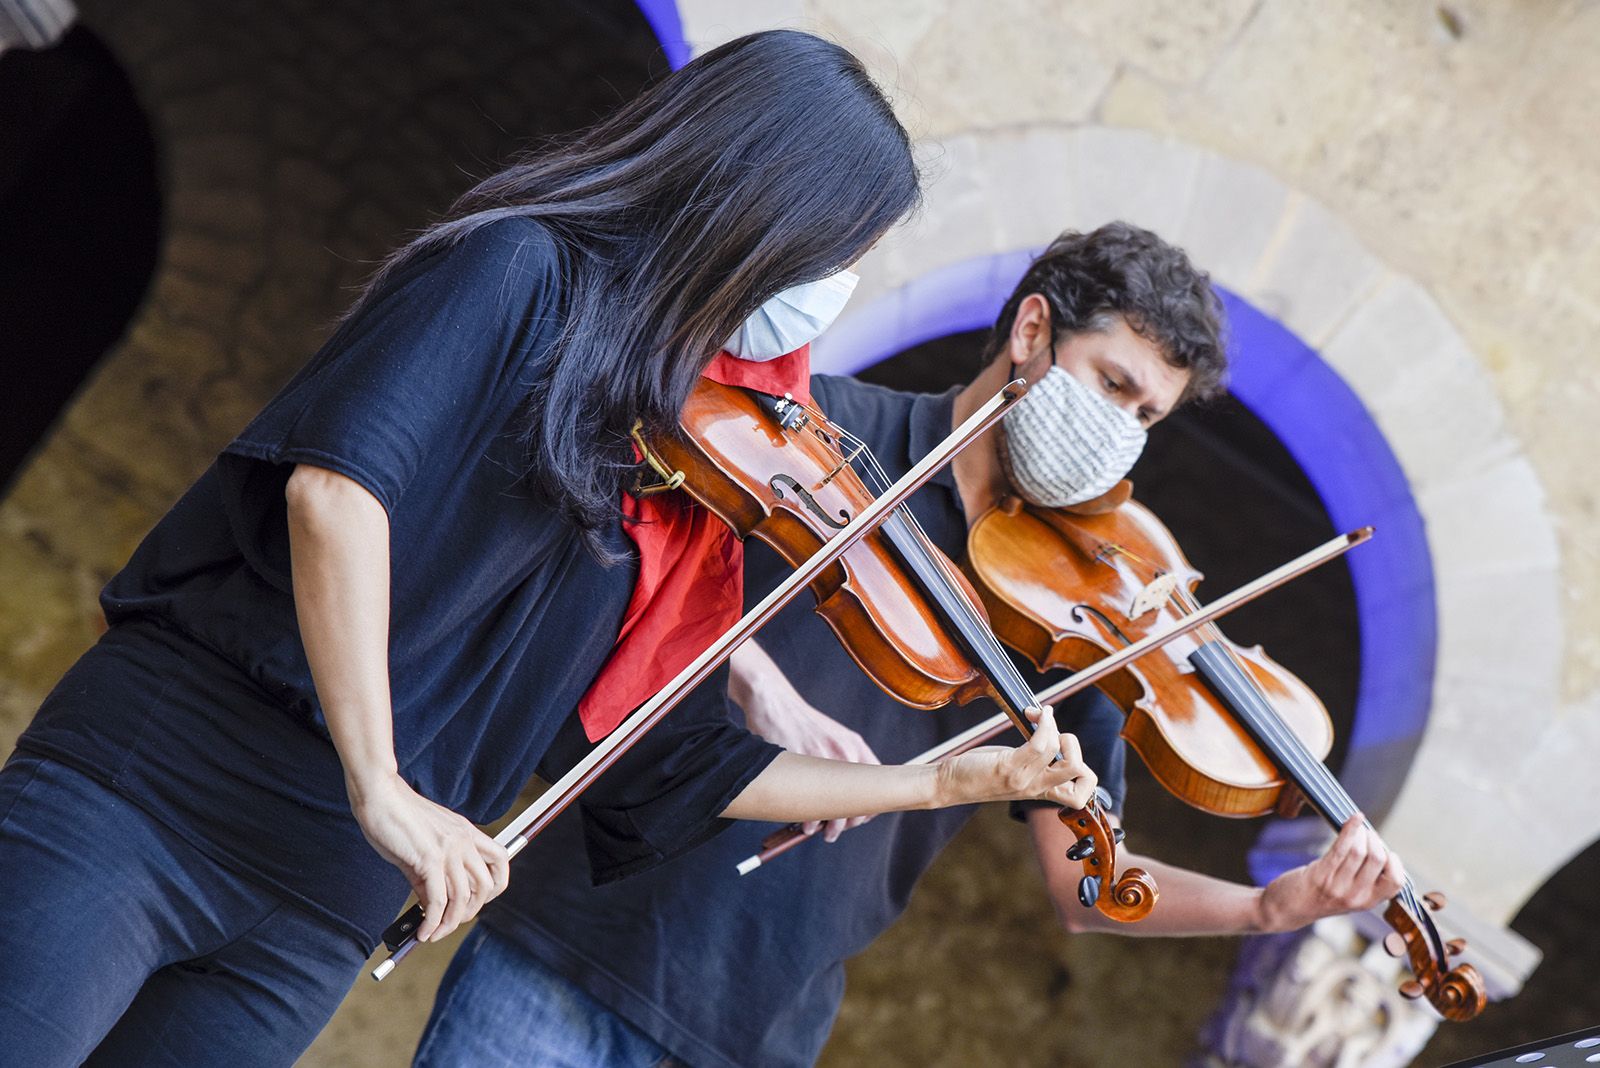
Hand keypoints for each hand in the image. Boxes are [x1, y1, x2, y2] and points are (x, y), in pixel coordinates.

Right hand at [348, 773, 510, 941]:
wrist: (379, 796)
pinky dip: (432, 921)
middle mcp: (464, 840)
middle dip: (470, 911)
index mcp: (466, 832)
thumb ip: (430, 875)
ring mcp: (449, 849)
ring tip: (433, 934)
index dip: (496, 885)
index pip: (501, 860)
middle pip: (485, 886)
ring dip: (449, 923)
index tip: (476, 902)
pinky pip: (437, 900)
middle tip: (450, 923)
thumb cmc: (396, 819)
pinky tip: (423, 930)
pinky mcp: (429, 858)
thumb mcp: (422, 846)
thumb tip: (431, 906)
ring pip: (462, 897)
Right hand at [741, 675, 880, 842]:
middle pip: (856, 801)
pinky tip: (802, 822)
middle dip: (845, 824)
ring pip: (833, 804)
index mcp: (855, 747)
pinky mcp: (799, 761)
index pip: (874, 787)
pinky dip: (806, 817)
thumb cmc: (804, 725)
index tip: (856, 821)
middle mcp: (843, 752)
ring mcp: (822, 757)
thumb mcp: (836, 736)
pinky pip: (808, 800)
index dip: (867, 810)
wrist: (776, 703)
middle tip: (833, 833)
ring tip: (815, 830)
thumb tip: (851, 796)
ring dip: (826, 826)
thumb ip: (847, 760)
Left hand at [936, 705, 1096, 809]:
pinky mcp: (1009, 768)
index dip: (1086, 776)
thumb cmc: (980, 772)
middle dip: (1074, 745)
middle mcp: (1036, 788)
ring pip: (1058, 750)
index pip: (1080, 797)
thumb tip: (1051, 732)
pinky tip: (1035, 712)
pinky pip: (1040, 743)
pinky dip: (1044, 721)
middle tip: (1053, 733)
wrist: (950, 784)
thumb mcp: (1015, 770)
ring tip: (1040, 715)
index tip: (1066, 753)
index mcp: (1041, 791)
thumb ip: (1035, 761)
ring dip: (1053, 724)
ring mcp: (1024, 779)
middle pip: (1081, 774)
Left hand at [1257, 815, 1404, 932]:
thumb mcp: (1349, 896)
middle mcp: (1355, 897)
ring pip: (1360, 851)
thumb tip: (1379, 848)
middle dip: (1375, 840)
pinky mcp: (1320, 874)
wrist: (1287, 909)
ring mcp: (1338, 886)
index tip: (1386, 851)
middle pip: (1379, 860)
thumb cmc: (1319, 896)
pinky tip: (1354, 818)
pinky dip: (1350, 828)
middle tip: (1367, 833)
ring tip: (1357, 828)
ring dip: (1361, 832)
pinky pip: (1341, 846)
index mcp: (1367, 903)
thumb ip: (1365, 881)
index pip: (1396, 883)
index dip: (1395, 863)